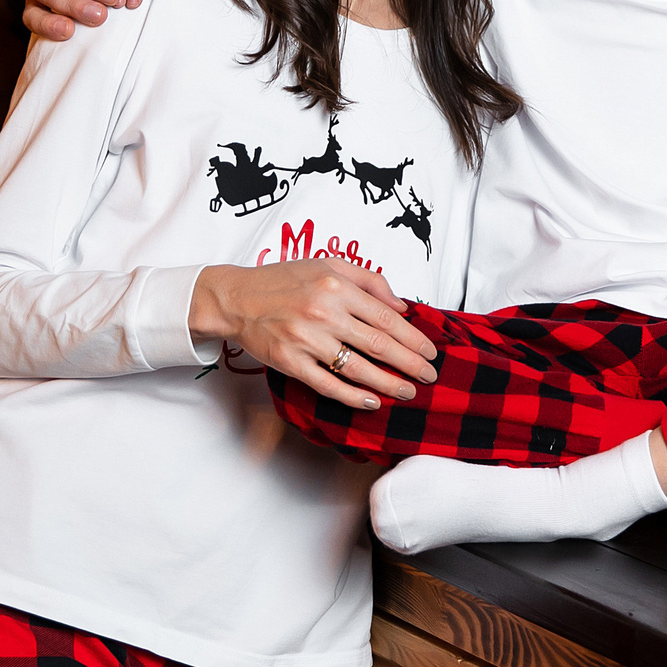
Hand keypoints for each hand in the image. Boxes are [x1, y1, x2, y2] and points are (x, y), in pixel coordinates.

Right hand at [190, 260, 440, 410]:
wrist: (236, 298)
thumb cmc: (284, 281)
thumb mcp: (328, 265)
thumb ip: (368, 281)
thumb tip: (401, 307)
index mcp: (336, 287)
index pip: (386, 318)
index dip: (412, 338)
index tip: (429, 351)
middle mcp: (323, 313)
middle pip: (378, 345)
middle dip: (410, 364)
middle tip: (429, 376)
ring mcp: (306, 340)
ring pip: (358, 368)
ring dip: (388, 384)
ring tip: (408, 392)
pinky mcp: (290, 362)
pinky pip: (328, 385)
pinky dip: (352, 397)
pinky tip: (371, 401)